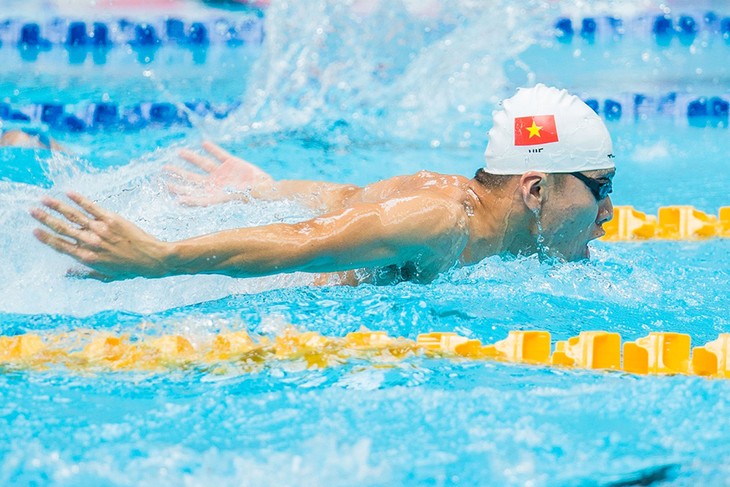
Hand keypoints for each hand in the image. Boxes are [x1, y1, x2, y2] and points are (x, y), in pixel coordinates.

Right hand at [31, 192, 169, 280]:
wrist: (151, 258)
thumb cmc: (130, 270)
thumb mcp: (106, 276)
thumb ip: (84, 274)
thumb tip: (66, 273)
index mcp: (87, 258)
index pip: (61, 246)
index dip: (46, 238)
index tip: (35, 230)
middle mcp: (91, 243)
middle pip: (62, 229)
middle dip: (45, 219)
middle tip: (32, 210)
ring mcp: (100, 230)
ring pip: (74, 216)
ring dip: (57, 206)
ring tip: (44, 199)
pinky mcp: (112, 219)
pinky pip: (92, 207)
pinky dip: (80, 199)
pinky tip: (69, 193)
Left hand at [164, 141, 274, 205]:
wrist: (267, 191)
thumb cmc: (248, 200)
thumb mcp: (224, 200)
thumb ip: (202, 200)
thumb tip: (179, 201)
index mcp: (213, 195)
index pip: (192, 193)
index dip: (178, 189)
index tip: (165, 186)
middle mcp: (215, 184)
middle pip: (193, 178)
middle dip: (179, 174)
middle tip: (164, 169)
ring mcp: (224, 173)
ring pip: (203, 164)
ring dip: (191, 158)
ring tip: (180, 152)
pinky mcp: (233, 163)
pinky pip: (220, 154)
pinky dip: (212, 149)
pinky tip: (203, 143)